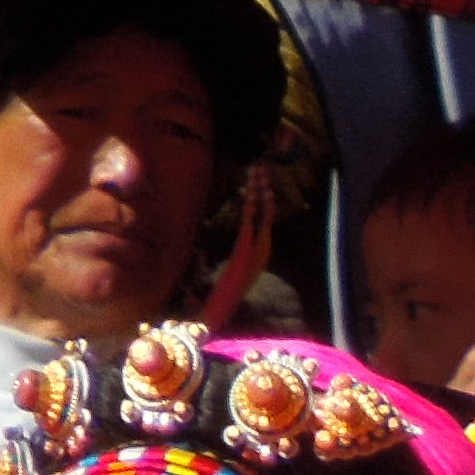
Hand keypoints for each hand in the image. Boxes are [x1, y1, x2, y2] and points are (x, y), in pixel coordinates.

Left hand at [196, 165, 275, 329]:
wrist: (224, 307)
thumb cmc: (222, 293)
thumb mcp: (222, 272)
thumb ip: (223, 260)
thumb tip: (210, 250)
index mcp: (255, 249)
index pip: (260, 217)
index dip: (260, 198)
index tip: (256, 181)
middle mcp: (260, 245)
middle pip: (264, 210)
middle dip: (262, 188)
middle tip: (260, 167)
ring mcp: (258, 245)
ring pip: (262, 212)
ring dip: (261, 191)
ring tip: (260, 171)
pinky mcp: (251, 246)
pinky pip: (255, 221)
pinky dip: (257, 205)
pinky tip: (257, 191)